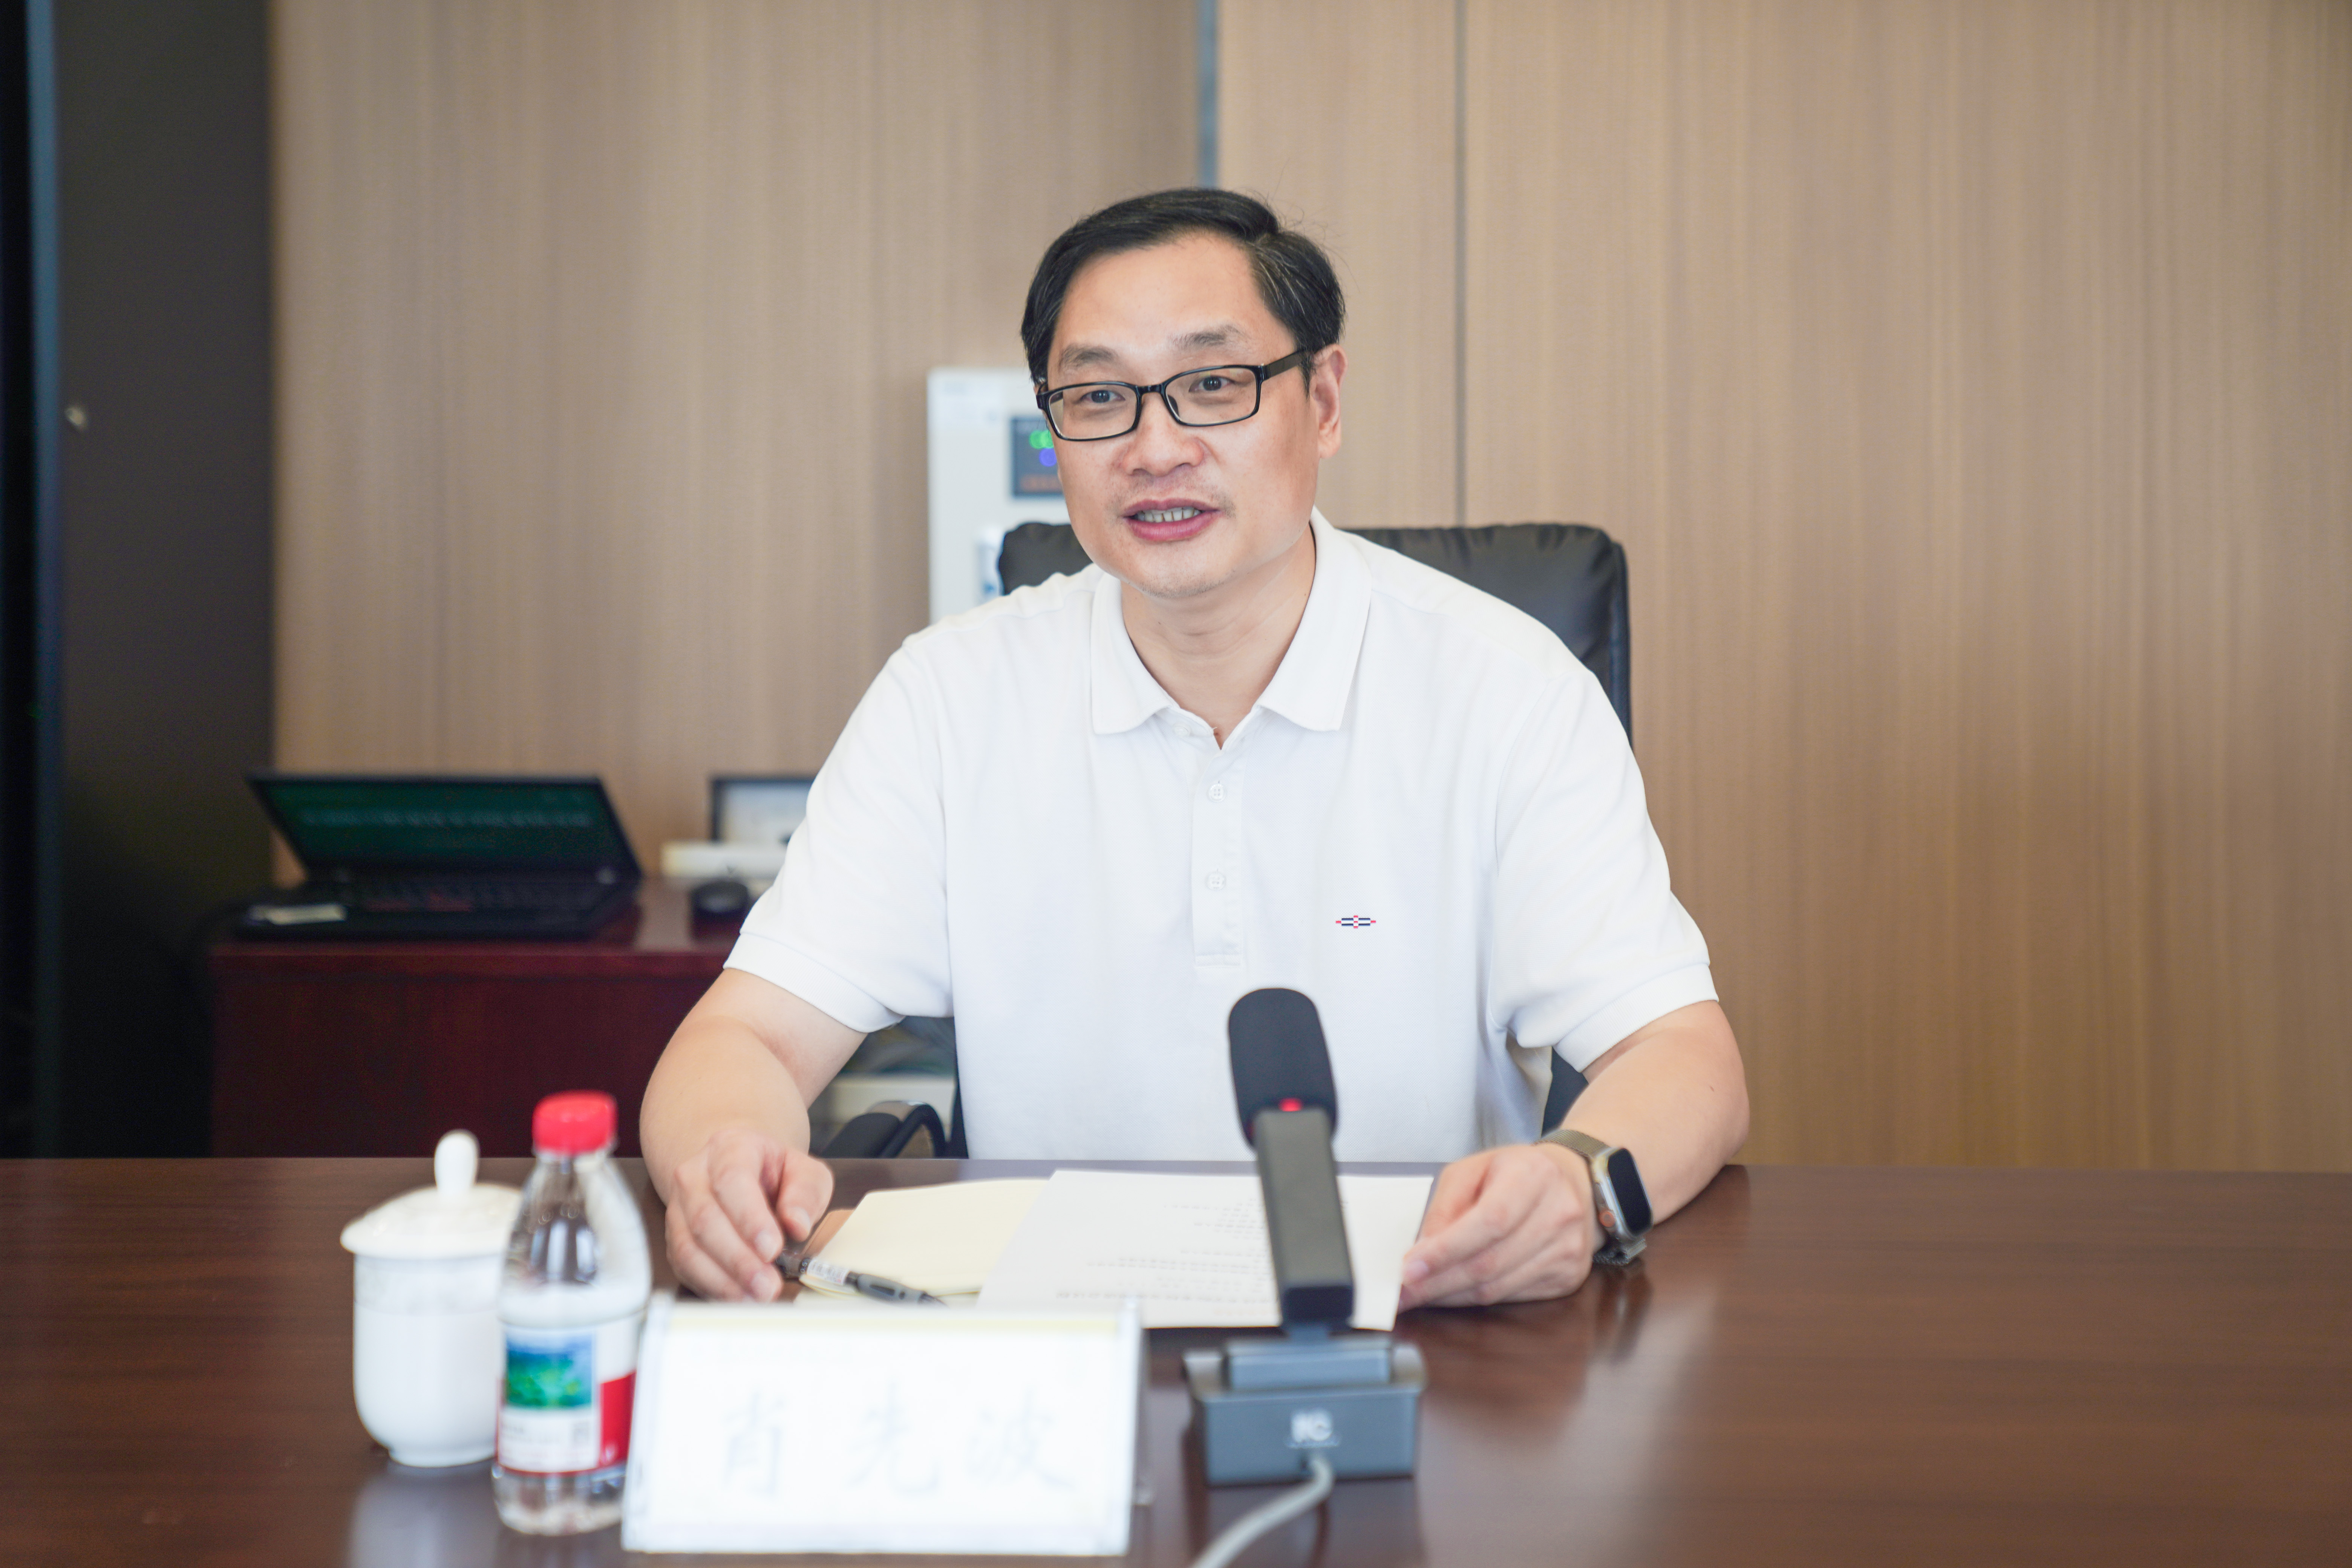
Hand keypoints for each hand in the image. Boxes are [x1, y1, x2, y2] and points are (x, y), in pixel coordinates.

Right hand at [661, 1126, 833, 1302]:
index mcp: (729, 1148)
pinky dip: (710, 1286)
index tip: (772, 1248)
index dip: (749, 1217)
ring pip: (688, 1246)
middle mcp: (694, 1175)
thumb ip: (806, 1194)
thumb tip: (797, 1225)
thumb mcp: (805, 1173)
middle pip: (705, 1218)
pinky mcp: (674, 1237)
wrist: (742, 1172)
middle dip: (738, 1258)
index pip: (731, 1179)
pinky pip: (683, 1266)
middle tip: (768, 1285)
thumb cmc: (775, 1175)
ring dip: (723, 1278)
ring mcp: (678, 1207)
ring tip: (756, 1296)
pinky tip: (737, 1297)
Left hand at [1399, 1143, 1598, 1308]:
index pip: (1488, 1222)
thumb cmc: (1518, 1173)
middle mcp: (1558, 1214)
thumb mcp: (1473, 1169)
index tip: (1409, 1269)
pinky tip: (1454, 1293)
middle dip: (1437, 1283)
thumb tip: (1421, 1251)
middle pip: (1490, 1262)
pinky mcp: (1569, 1277)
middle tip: (1401, 1294)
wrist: (1576, 1183)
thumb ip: (1446, 1205)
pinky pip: (1512, 1297)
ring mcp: (1567, 1250)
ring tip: (1420, 1295)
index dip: (1446, 1250)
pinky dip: (1476, 1299)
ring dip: (1451, 1296)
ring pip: (1498, 1288)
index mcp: (1533, 1176)